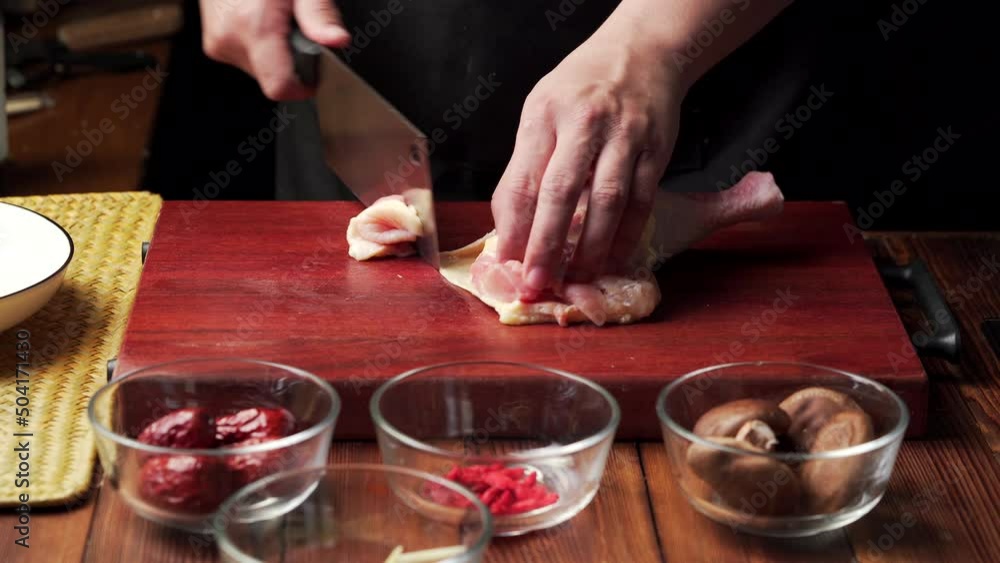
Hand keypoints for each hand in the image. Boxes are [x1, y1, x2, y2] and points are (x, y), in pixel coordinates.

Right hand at [200, 0, 349, 99]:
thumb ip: (319, 14)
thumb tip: (337, 40)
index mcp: (253, 27)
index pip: (280, 87)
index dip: (304, 87)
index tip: (315, 75)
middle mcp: (230, 39)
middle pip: (273, 80)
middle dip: (292, 62)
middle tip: (294, 29)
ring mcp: (219, 43)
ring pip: (261, 71)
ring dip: (276, 54)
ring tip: (277, 22)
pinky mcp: (215, 44)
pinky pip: (247, 58)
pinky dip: (261, 47)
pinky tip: (263, 23)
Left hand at [491, 29, 681, 293]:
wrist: (642, 52)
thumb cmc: (581, 88)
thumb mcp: (540, 111)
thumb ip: (525, 163)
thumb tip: (509, 224)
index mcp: (545, 115)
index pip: (524, 180)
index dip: (515, 227)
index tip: (508, 262)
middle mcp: (585, 124)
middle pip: (560, 194)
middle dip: (545, 245)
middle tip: (536, 283)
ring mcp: (624, 136)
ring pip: (606, 202)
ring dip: (589, 248)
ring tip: (575, 279)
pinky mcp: (656, 150)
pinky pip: (641, 201)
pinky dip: (626, 235)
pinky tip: (612, 258)